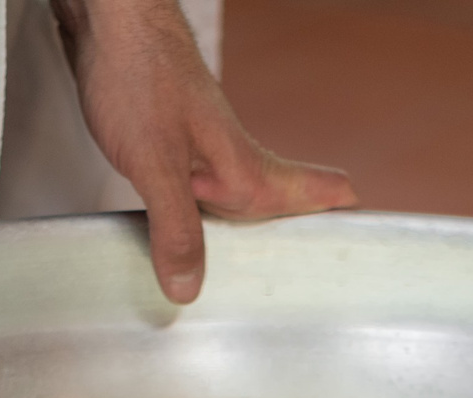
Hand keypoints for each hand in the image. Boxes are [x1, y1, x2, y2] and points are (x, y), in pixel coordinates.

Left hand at [54, 0, 357, 303]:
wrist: (109, 21)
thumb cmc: (139, 72)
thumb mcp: (156, 165)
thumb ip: (176, 229)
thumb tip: (189, 288)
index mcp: (248, 168)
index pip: (325, 194)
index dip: (346, 229)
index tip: (364, 264)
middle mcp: (235, 162)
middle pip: (283, 214)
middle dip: (287, 254)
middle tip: (300, 294)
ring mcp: (206, 154)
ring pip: (237, 210)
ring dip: (235, 244)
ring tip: (240, 281)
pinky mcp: (174, 148)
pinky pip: (198, 197)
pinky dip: (196, 225)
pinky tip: (178, 238)